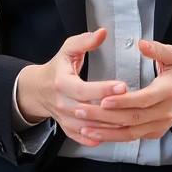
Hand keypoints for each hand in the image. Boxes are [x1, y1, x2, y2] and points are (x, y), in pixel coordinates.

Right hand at [15, 28, 121, 145]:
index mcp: (62, 83)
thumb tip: (102, 32)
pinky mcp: (68, 129)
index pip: (84, 89)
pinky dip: (98, 138)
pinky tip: (114, 134)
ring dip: (109, 127)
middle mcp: (63, 103)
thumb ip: (85, 41)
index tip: (122, 86)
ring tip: (129, 121)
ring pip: (89, 127)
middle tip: (133, 106)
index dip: (103, 89)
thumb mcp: (68, 49)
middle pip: (88, 112)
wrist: (38, 89)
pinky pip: (84, 137)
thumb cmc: (57, 67)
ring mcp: (65, 118)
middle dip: (110, 110)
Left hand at [71, 40, 171, 144]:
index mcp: (168, 91)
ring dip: (105, 132)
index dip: (123, 101)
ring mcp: (159, 125)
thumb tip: (141, 43)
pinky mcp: (153, 133)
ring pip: (130, 132)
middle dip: (105, 117)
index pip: (144, 99)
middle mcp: (164, 112)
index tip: (103, 99)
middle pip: (132, 118)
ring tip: (83, 126)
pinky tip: (95, 133)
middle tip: (80, 110)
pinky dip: (112, 137)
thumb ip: (158, 49)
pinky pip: (131, 137)